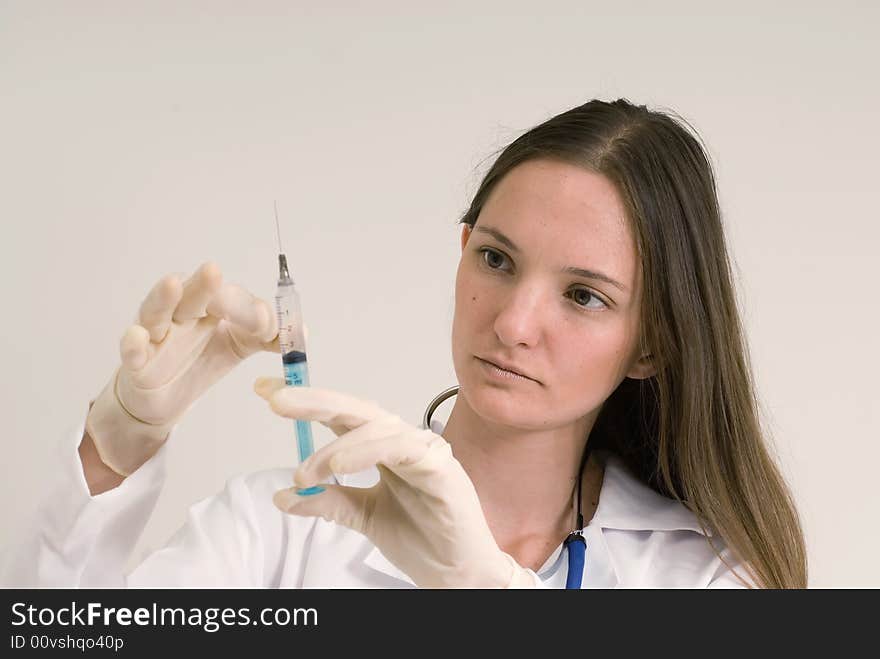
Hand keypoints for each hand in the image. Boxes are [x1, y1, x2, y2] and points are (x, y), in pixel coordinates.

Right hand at [86, 262, 278, 475]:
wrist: (164, 399)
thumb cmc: (200, 360)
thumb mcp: (240, 346)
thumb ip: (269, 337)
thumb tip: (302, 334)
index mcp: (210, 306)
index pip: (229, 297)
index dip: (248, 309)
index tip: (266, 326)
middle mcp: (181, 313)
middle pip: (192, 294)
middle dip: (204, 285)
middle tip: (214, 272)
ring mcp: (156, 335)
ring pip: (157, 311)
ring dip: (165, 298)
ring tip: (173, 284)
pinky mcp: (136, 363)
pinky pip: (132, 351)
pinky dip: (132, 343)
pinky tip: (136, 334)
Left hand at [253, 377, 537, 588]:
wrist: (457, 572)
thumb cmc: (423, 538)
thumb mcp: (363, 517)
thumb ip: (328, 501)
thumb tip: (284, 496)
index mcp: (382, 448)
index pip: (341, 417)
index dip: (305, 403)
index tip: (264, 392)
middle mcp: (402, 441)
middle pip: (355, 410)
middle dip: (314, 401)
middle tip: (277, 399)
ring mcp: (423, 450)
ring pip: (375, 429)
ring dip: (334, 449)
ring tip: (305, 473)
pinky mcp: (440, 466)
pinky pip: (400, 449)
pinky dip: (365, 453)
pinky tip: (338, 467)